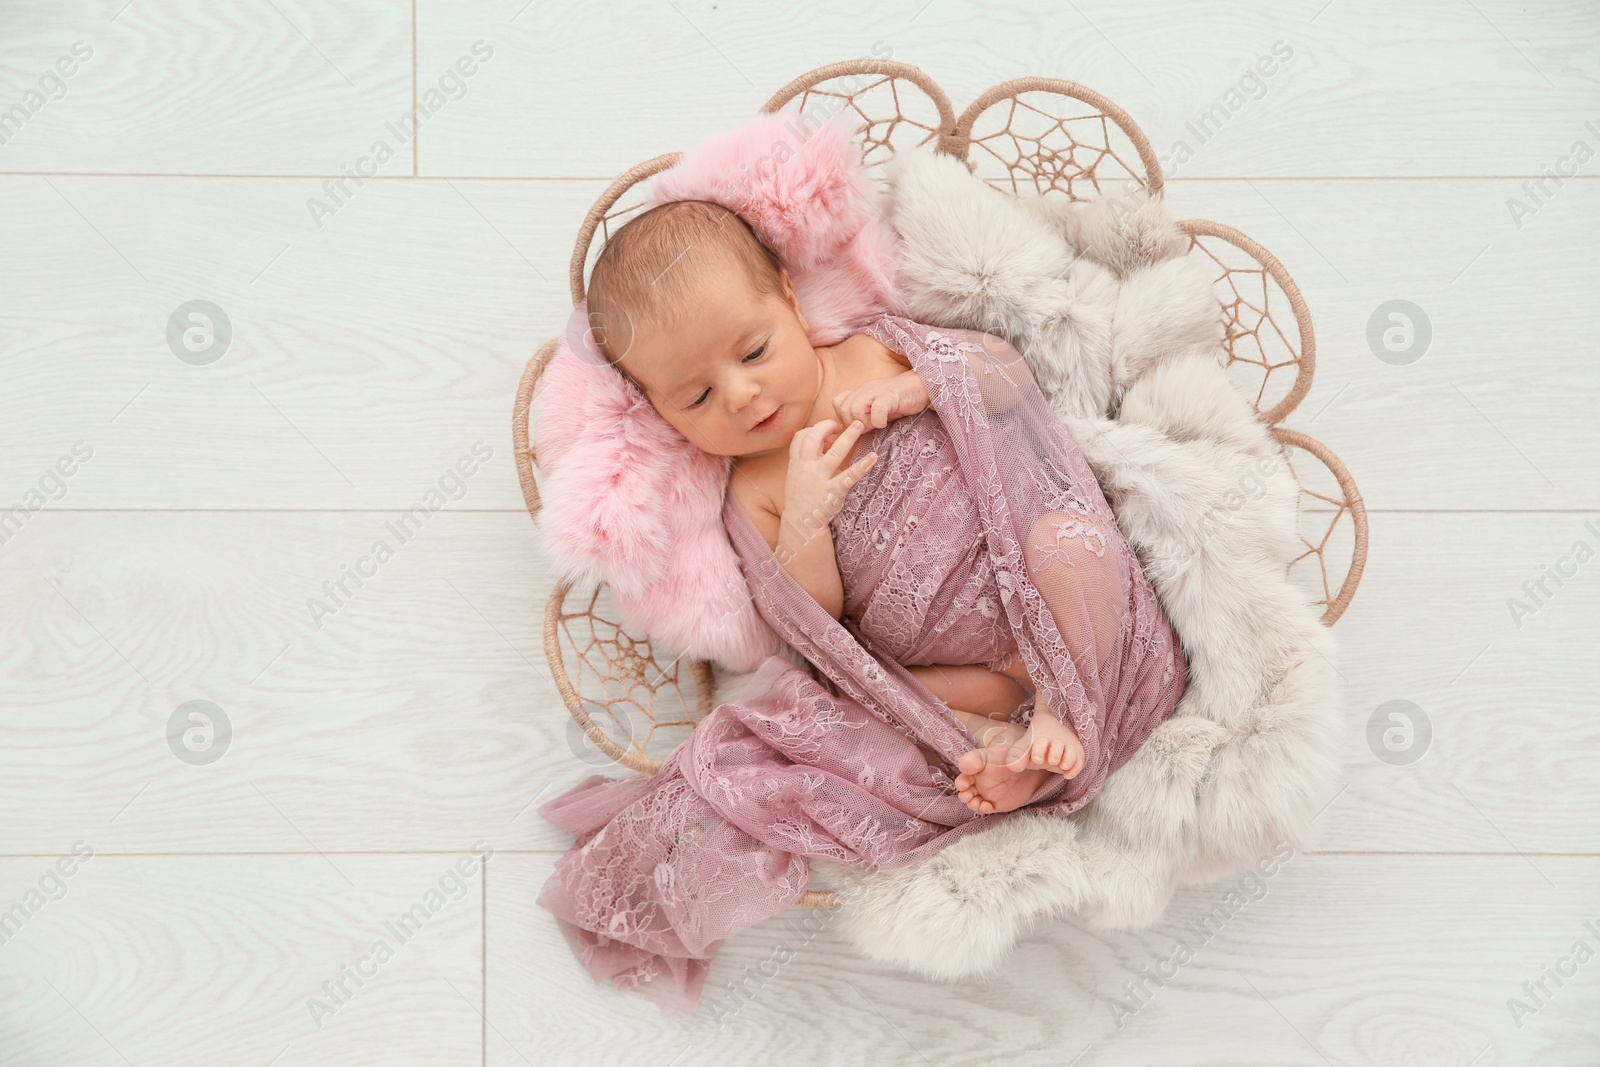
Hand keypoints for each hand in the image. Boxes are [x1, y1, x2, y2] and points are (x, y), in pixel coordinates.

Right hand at [781, 419, 876, 541]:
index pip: (801, 436)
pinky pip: (849, 476)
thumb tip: (829, 440)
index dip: (814, 429)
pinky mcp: (834, 491)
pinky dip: (862, 466)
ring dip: (848, 437)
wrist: (800, 523)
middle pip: (814, 438)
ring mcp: (820, 479)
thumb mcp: (798, 474)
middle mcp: (806, 468)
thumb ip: (810, 457)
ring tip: (860, 425)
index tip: (827, 430)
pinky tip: (873, 457)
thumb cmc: (802, 495)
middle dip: (827, 426)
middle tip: (842, 422)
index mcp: (796, 462)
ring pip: (834, 453)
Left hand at [833, 371, 928, 429]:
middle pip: (844, 409)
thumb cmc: (899, 400)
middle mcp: (865, 389)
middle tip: (869, 426)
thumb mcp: (876, 407)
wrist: (921, 386)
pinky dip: (879, 420)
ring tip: (878, 423)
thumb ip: (862, 415)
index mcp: (860, 392)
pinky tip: (885, 422)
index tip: (858, 426)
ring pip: (856, 409)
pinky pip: (876, 409)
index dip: (844, 418)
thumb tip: (852, 432)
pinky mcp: (890, 395)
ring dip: (866, 422)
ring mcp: (877, 391)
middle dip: (854, 424)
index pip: (838, 403)